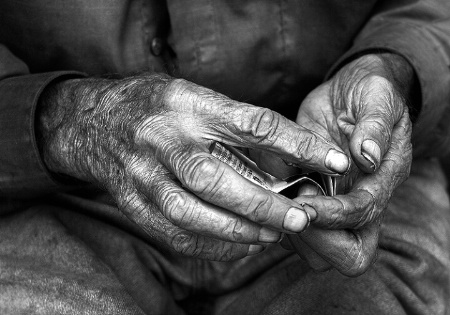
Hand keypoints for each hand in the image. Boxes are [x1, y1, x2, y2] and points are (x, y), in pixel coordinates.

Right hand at [36, 74, 349, 260]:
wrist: (95, 122)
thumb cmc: (158, 107)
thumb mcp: (196, 96)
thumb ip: (236, 124)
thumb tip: (289, 159)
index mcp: (188, 104)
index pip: (252, 123)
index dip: (297, 144)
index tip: (335, 161)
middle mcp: (163, 139)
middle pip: (215, 178)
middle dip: (262, 203)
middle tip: (300, 217)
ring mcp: (144, 175)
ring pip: (192, 213)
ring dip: (238, 230)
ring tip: (272, 235)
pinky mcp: (134, 203)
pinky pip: (175, 232)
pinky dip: (213, 244)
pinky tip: (240, 243)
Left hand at [290, 54, 412, 275]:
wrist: (348, 91)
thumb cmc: (368, 91)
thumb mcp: (378, 95)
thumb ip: (375, 124)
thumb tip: (368, 157)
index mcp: (382, 180)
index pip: (363, 216)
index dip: (336, 215)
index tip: (305, 200)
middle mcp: (359, 200)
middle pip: (347, 254)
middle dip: (316, 238)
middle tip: (290, 205)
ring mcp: (332, 203)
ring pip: (316, 249)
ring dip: (292, 232)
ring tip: (277, 197)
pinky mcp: (307, 197)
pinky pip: (292, 227)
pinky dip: (276, 218)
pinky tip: (263, 193)